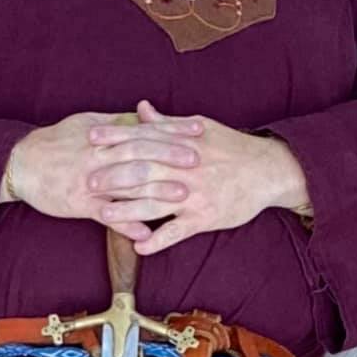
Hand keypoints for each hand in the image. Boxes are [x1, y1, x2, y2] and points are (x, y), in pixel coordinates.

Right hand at [9, 110, 203, 242]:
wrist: (21, 163)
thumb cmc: (55, 142)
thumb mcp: (85, 123)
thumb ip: (116, 122)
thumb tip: (142, 115)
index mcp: (103, 134)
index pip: (144, 129)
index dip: (172, 129)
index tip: (197, 129)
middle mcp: (99, 155)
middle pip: (141, 153)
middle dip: (170, 155)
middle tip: (198, 159)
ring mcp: (90, 181)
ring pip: (128, 184)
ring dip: (156, 189)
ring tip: (183, 195)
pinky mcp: (80, 204)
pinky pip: (107, 216)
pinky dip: (127, 224)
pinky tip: (147, 234)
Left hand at [86, 101, 308, 254]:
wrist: (268, 170)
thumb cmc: (231, 147)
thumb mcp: (200, 127)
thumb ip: (166, 123)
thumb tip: (140, 108)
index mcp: (183, 143)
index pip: (143, 138)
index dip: (115, 138)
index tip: (91, 139)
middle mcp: (186, 168)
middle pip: (144, 170)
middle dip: (114, 176)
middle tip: (88, 181)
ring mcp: (195, 194)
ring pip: (156, 203)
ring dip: (128, 210)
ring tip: (103, 215)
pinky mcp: (206, 217)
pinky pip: (178, 231)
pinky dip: (159, 240)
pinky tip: (140, 247)